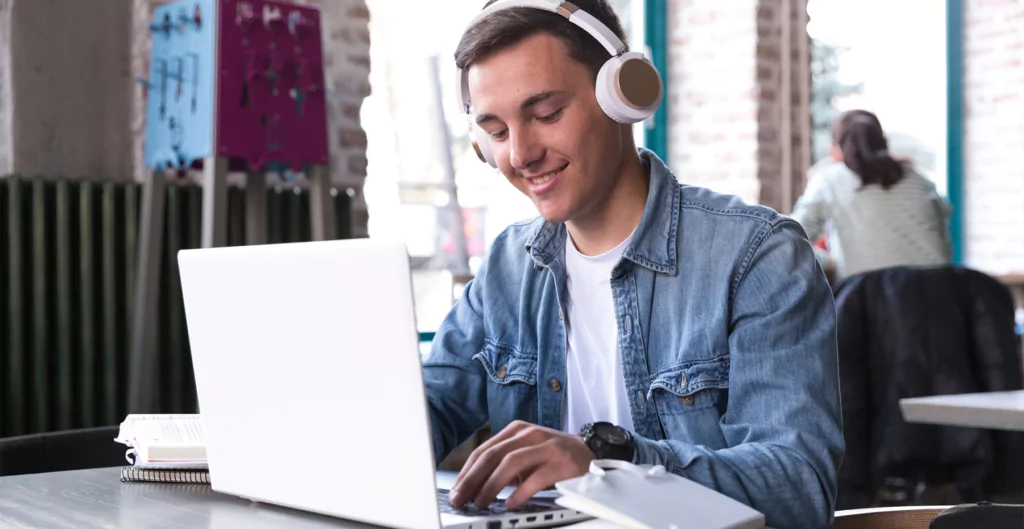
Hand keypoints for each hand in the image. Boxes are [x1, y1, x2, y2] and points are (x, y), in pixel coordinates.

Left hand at [448, 421, 594, 509]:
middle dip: (473, 479)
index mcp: (517, 431)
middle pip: (493, 455)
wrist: (592, 452)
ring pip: (511, 462)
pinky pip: (537, 477)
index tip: (456, 490)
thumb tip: (475, 487)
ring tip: (482, 502)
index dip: (467, 471)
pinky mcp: (562, 462)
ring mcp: (547, 447)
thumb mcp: (527, 454)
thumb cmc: (554, 457)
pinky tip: (511, 503)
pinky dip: (521, 492)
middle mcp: (530, 434)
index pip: (485, 450)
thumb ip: (504, 465)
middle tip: (461, 498)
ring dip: (492, 485)